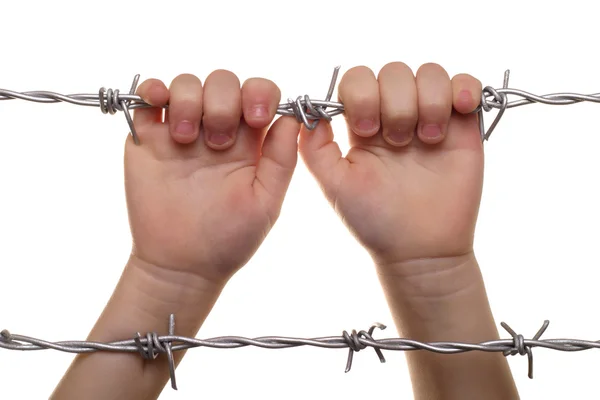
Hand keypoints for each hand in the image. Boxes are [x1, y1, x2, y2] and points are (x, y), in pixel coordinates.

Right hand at [125, 70, 299, 282]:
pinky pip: (148, 99)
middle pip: (223, 82)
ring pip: (186, 84)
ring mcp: (182, 132)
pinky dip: (153, 90)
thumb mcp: (266, 202)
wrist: (182, 265)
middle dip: (223, 101)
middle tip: (218, 142)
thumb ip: (281, 160)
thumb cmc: (229, 239)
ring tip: (185, 139)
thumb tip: (294, 118)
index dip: (260, 94)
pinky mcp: (149, 139)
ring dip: (189, 100)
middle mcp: (216, 130)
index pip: (259, 94)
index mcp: (250, 142)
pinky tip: (159, 105)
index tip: (257, 119)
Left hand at [299, 62, 482, 266]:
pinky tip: (460, 110)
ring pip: (430, 73)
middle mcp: (395, 114)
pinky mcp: (462, 126)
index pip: (358, 79)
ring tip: (428, 140)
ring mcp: (430, 117)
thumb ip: (314, 148)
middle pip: (394, 71)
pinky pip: (466, 84)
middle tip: (398, 141)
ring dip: (428, 100)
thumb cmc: (375, 220)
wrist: (420, 248)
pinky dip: (464, 88)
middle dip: (395, 102)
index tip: (366, 129)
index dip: (361, 94)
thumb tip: (306, 110)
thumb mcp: (335, 185)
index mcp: (363, 123)